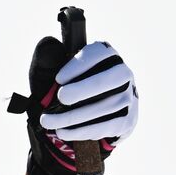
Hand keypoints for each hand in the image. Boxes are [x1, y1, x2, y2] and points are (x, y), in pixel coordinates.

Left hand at [9, 37, 138, 174]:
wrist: (76, 121)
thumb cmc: (62, 90)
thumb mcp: (49, 75)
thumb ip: (46, 60)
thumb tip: (47, 43)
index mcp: (105, 57)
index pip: (100, 53)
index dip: (81, 64)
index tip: (59, 79)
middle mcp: (122, 74)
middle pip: (112, 78)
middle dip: (85, 89)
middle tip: (61, 98)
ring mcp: (129, 97)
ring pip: (108, 105)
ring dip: (75, 115)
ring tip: (48, 121)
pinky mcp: (127, 120)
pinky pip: (109, 125)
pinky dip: (83, 130)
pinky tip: (63, 131)